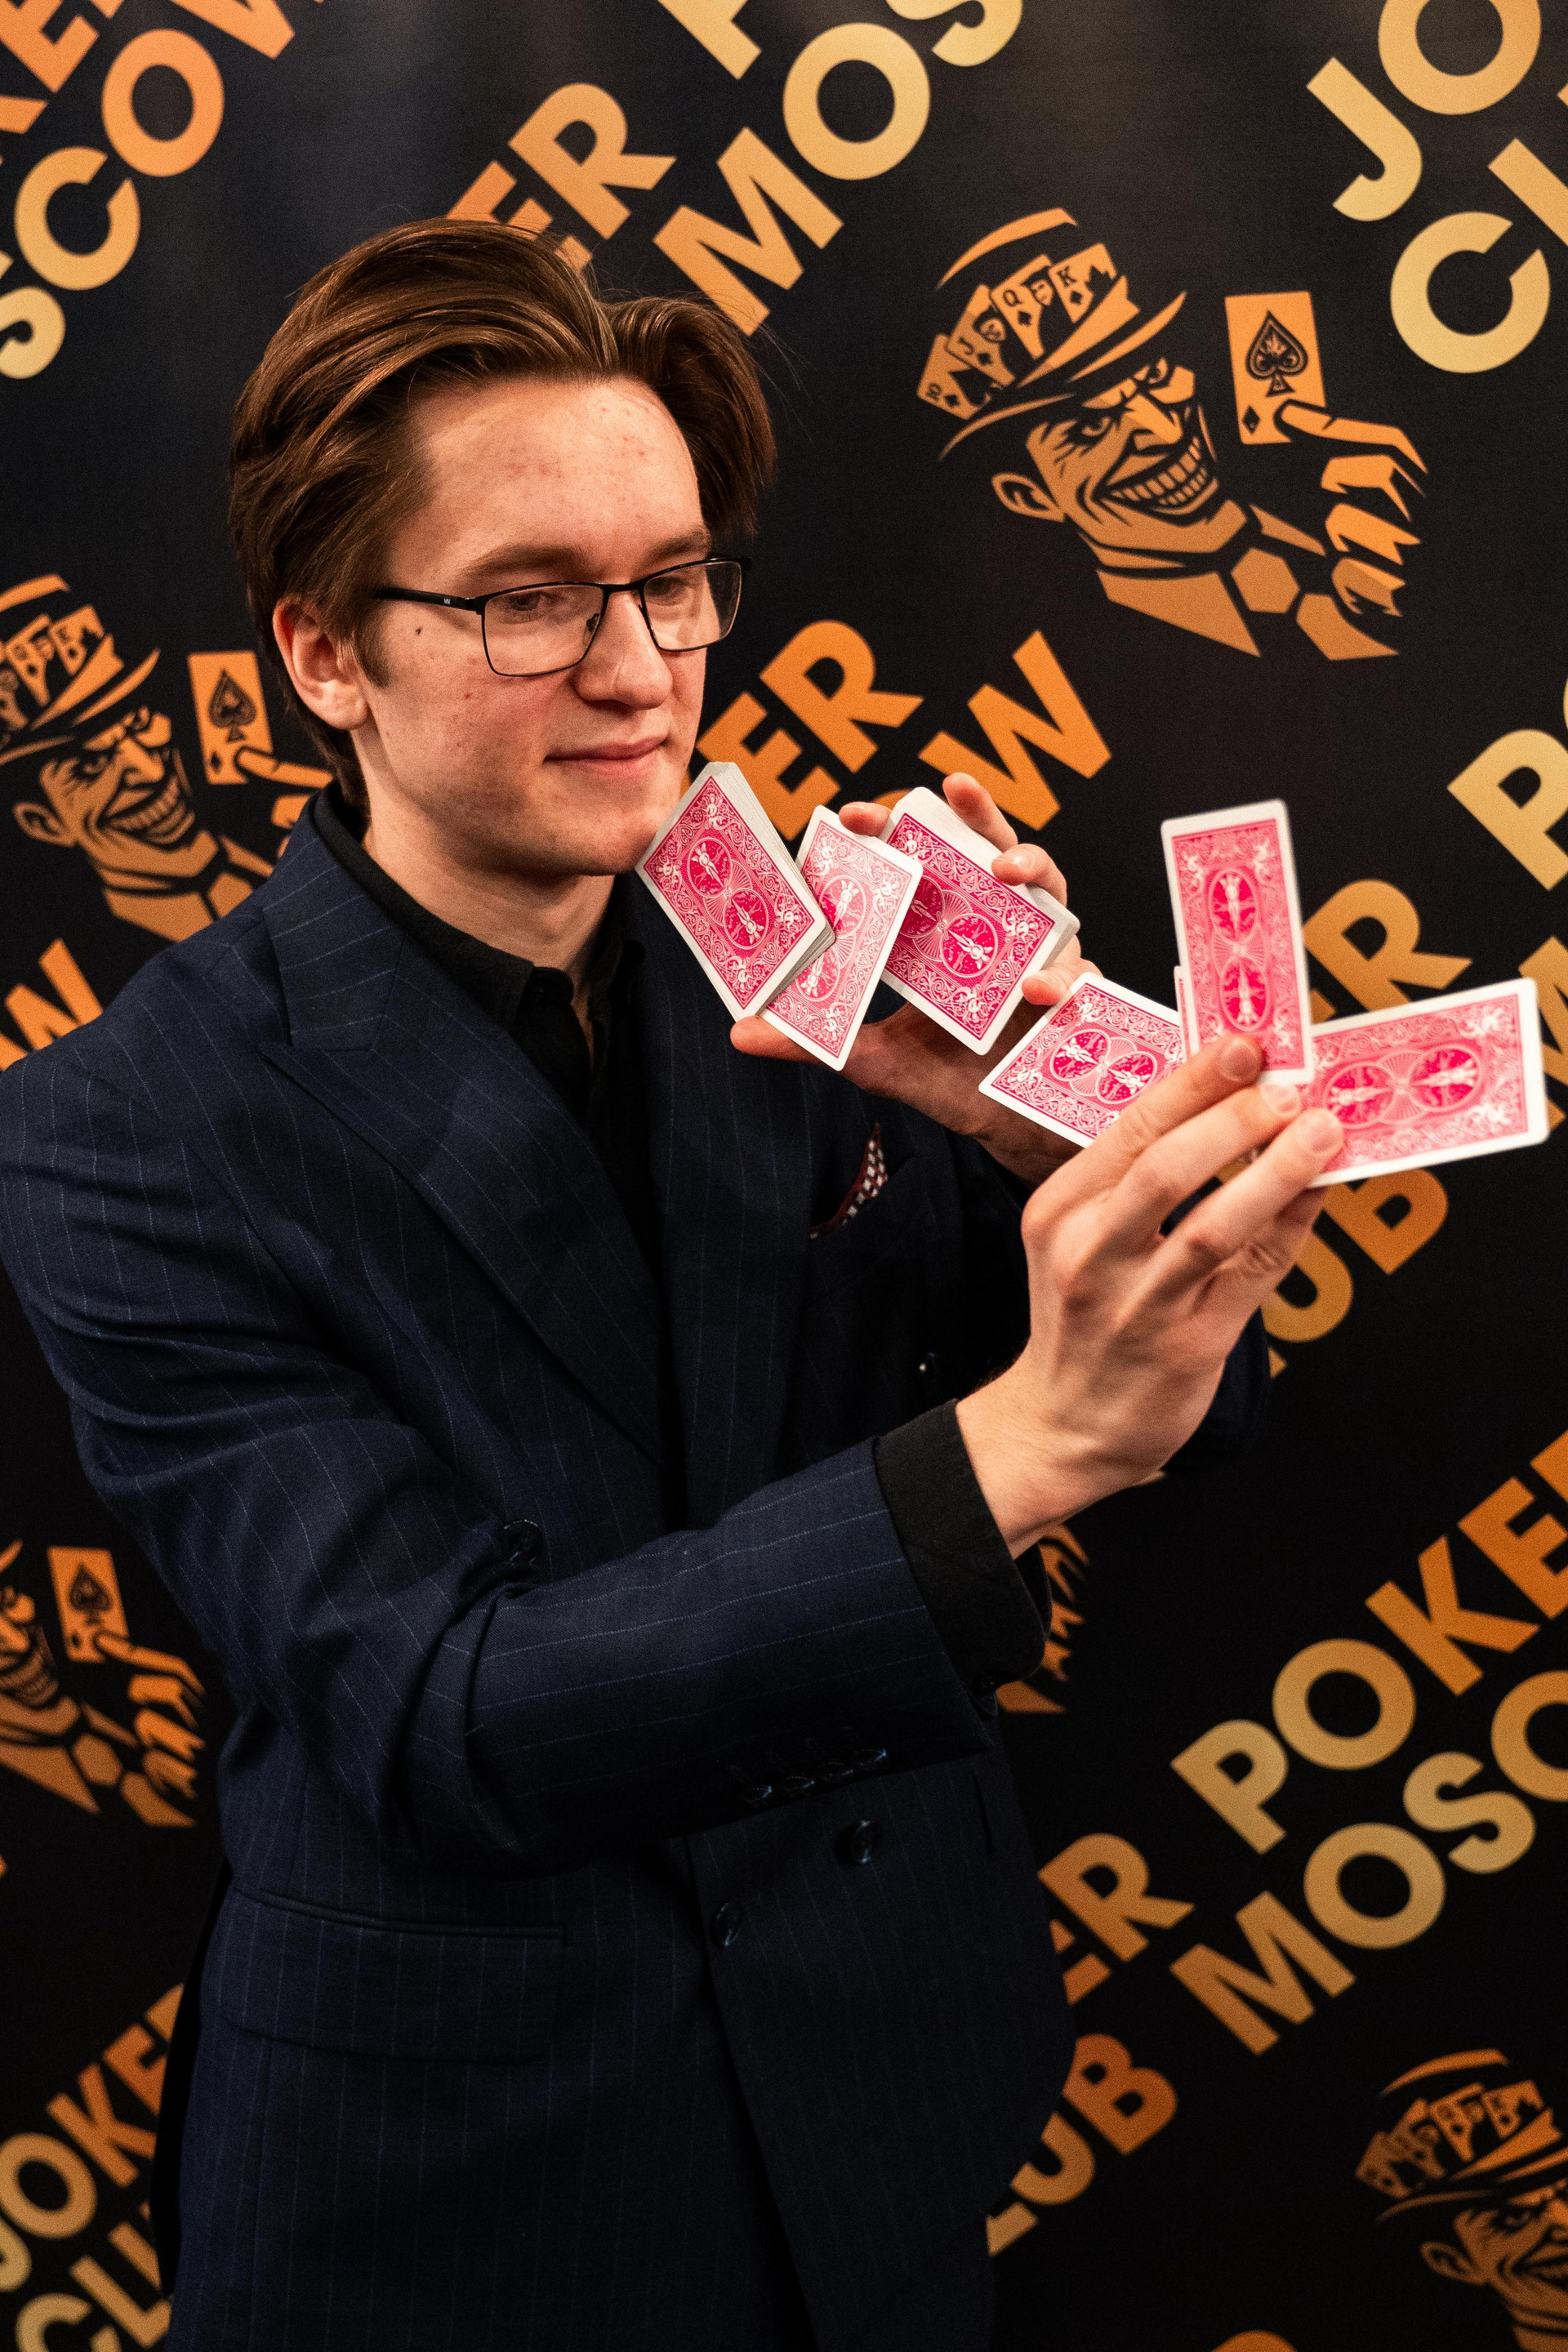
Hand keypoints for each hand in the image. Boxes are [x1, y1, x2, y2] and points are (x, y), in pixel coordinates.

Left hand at [731, 773, 1093, 1182]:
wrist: (1002, 1125)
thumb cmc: (942, 1077)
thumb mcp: (868, 1059)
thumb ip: (812, 1042)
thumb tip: (739, 1034)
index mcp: (940, 926)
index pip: (916, 858)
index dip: (891, 828)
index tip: (855, 815)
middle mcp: (993, 926)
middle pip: (990, 846)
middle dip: (975, 812)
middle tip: (953, 787)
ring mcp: (1039, 951)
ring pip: (1049, 888)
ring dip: (1032, 867)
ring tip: (1005, 872)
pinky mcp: (1075, 990)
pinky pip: (1077, 971)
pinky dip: (1062, 977)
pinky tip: (1041, 990)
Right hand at [955, 1038, 1342, 1551]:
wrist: (1062, 1425)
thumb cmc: (1085, 1314)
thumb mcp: (1080, 1235)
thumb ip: (1138, 1176)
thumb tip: (1234, 1101)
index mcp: (1059, 1209)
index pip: (1130, 1129)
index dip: (1194, 1081)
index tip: (1248, 1043)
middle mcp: (1088, 1253)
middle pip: (1165, 1170)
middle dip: (1236, 1118)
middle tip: (1292, 1085)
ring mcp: (1137, 1305)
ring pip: (1210, 1226)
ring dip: (1275, 1172)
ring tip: (1323, 1132)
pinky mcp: (1185, 1347)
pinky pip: (1250, 1277)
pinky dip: (1290, 1229)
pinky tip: (1318, 1194)